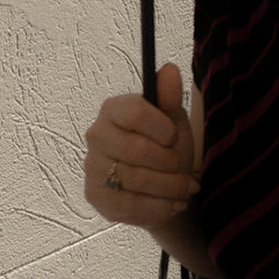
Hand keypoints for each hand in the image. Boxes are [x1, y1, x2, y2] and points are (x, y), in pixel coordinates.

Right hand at [83, 62, 200, 228]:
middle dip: (169, 163)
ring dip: (170, 188)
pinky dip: (159, 208)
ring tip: (185, 189)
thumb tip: (169, 70)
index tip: (173, 137)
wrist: (162, 187)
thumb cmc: (165, 148)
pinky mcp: (96, 197)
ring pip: (137, 181)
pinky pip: (130, 206)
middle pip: (136, 150)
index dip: (162, 128)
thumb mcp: (173, 121)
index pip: (134, 112)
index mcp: (113, 109)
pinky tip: (172, 204)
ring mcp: (93, 167)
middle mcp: (96, 136)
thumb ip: (169, 97)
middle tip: (182, 167)